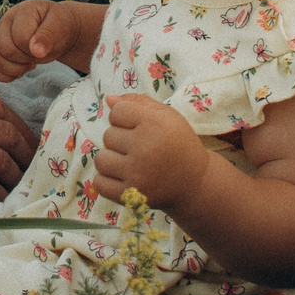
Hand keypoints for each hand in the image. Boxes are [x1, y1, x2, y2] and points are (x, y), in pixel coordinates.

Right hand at [0, 0, 75, 80]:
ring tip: (30, 64)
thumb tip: (36, 51)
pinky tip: (20, 72)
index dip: (33, 49)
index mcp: (22, 11)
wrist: (57, 30)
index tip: (44, 48)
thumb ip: (47, 36)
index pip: (20, 37)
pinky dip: (5, 76)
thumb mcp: (59, 26)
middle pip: (6, 50)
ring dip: (15, 69)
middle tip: (37, 57)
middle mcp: (5, 21)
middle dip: (25, 59)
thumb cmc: (59, 25)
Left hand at [89, 95, 209, 208]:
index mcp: (155, 124)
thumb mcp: (167, 116)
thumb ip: (138, 103)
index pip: (117, 112)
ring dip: (111, 160)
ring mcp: (137, 174)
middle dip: (120, 140)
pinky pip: (99, 183)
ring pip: (101, 159)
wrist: (195, 183)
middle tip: (140, 148)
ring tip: (129, 163)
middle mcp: (145, 148)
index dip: (124, 117)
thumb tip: (108, 99)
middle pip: (108, 135)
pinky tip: (122, 177)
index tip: (138, 126)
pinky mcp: (131, 195)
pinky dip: (106, 180)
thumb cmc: (178, 144)